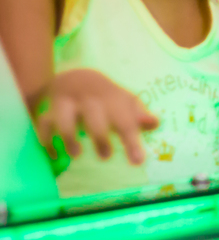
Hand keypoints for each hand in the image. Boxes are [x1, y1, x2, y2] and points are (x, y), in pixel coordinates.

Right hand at [35, 68, 158, 163]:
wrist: (78, 78)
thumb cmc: (108, 98)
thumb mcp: (126, 103)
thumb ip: (139, 115)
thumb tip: (155, 123)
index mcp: (113, 99)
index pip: (125, 119)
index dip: (131, 140)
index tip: (137, 161)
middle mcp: (89, 100)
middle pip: (93, 114)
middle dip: (99, 134)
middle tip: (105, 156)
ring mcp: (68, 103)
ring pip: (64, 116)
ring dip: (68, 134)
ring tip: (75, 154)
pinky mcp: (49, 110)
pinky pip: (43, 123)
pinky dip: (45, 139)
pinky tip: (53, 154)